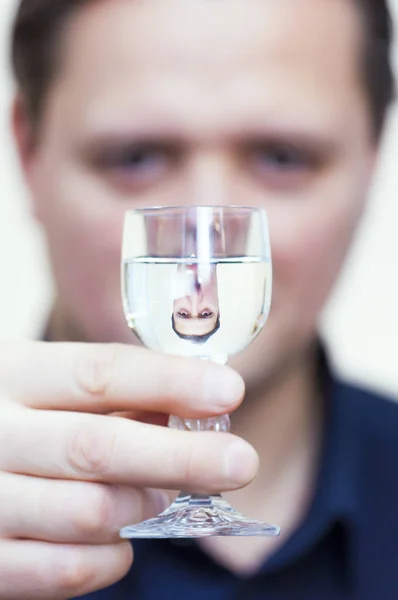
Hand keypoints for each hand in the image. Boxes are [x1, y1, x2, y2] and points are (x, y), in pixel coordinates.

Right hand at [0, 342, 256, 597]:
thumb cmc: (23, 419)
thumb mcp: (49, 385)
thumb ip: (111, 393)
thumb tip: (194, 408)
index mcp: (12, 375)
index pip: (98, 373)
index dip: (170, 382)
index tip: (229, 390)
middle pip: (98, 447)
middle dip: (182, 457)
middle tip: (240, 461)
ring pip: (92, 512)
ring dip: (146, 505)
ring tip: (162, 495)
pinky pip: (70, 571)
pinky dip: (114, 556)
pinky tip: (120, 535)